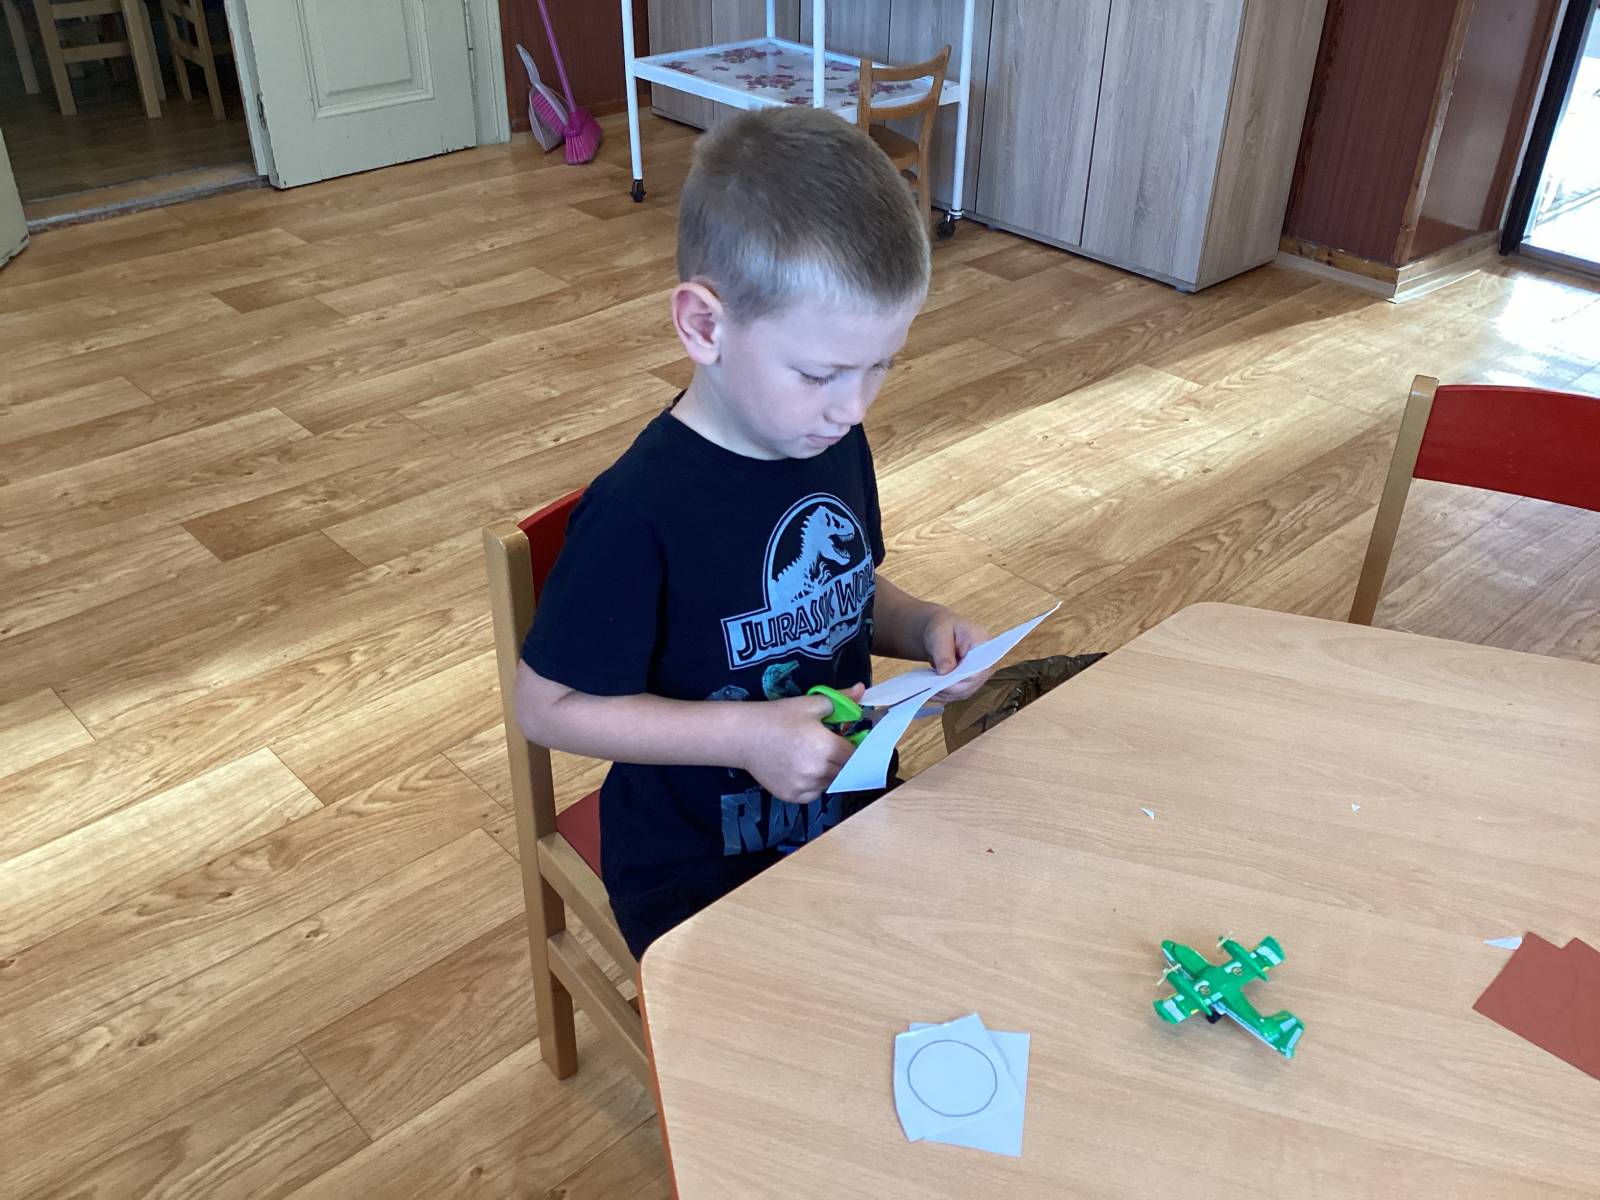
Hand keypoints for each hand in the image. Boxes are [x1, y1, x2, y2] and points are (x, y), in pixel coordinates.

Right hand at [736, 684, 864, 803]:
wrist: (744, 736)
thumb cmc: (777, 717)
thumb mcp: (809, 704)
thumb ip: (840, 700)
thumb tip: (860, 689)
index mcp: (826, 747)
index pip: (855, 755)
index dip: (853, 747)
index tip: (846, 740)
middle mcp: (818, 771)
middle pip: (844, 770)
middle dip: (841, 759)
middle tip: (827, 747)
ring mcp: (804, 786)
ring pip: (829, 783)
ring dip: (828, 773)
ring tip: (811, 757)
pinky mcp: (792, 796)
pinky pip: (814, 793)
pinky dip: (813, 784)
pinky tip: (802, 769)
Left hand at [922, 608, 990, 702]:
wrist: (942, 634)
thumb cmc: (943, 628)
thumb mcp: (939, 632)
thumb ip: (943, 650)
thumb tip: (945, 671)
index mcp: (983, 644)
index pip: (979, 666)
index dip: (964, 676)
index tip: (946, 678)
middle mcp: (985, 663)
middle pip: (970, 683)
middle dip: (949, 687)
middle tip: (931, 687)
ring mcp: (978, 676)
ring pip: (962, 692)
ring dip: (944, 693)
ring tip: (926, 690)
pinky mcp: (968, 685)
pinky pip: (956, 695)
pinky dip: (942, 695)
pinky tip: (929, 692)